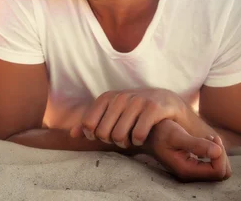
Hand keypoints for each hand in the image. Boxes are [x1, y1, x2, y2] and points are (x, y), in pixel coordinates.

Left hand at [71, 88, 185, 147]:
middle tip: (120, 139)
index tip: (103, 137)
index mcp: (107, 97)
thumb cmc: (135, 111)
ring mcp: (137, 101)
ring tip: (130, 140)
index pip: (88, 124)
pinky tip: (140, 139)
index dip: (93, 135)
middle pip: (103, 132)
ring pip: (119, 135)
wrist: (168, 102)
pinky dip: (137, 141)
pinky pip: (138, 133)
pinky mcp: (154, 108)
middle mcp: (120, 97)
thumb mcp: (113, 114)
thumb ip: (92, 123)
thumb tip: (72, 135)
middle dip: (110, 141)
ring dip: (124, 143)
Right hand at [147, 119, 231, 181]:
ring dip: (217, 154)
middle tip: (212, 137)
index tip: (213, 137)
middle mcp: (189, 175)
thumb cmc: (158, 132)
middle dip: (220, 155)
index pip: (218, 171)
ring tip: (207, 138)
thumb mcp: (176, 135)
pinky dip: (212, 155)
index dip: (221, 155)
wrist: (145, 132)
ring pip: (217, 170)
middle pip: (220, 173)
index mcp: (186, 170)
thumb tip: (218, 151)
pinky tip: (204, 141)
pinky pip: (211, 166)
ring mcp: (190, 172)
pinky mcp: (191, 166)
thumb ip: (196, 144)